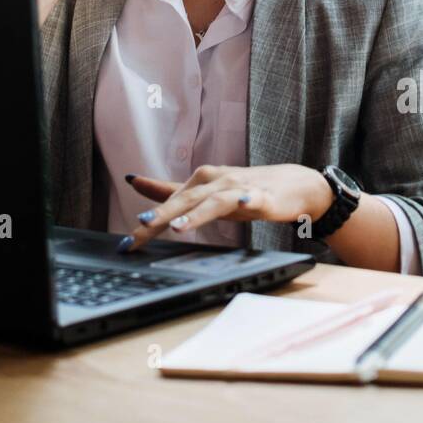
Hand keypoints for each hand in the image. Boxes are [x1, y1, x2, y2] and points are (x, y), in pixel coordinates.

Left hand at [119, 164, 333, 252]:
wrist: (295, 184)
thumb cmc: (246, 189)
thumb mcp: (205, 191)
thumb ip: (170, 191)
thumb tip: (134, 181)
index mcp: (201, 181)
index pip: (169, 200)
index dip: (148, 219)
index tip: (127, 241)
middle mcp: (217, 181)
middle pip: (185, 199)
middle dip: (163, 214)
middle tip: (141, 226)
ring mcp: (240, 188)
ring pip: (214, 200)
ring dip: (197, 211)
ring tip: (179, 226)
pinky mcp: (263, 197)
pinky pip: (253, 199)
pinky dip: (247, 200)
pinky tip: (244, 204)